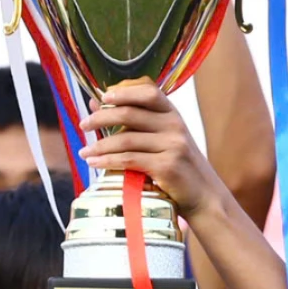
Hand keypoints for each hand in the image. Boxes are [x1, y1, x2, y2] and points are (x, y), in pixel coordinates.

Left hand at [81, 81, 223, 221]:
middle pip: (130, 114)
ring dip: (99, 145)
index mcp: (173, 115)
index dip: (124, 92)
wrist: (204, 196)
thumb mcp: (163, 140)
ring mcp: (173, 145)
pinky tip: (94, 163)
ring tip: (83, 152)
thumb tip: (96, 103)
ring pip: (126, 138)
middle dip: (101, 118)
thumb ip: (134, 122)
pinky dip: (107, 161)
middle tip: (83, 125)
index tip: (102, 98)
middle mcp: (175, 126)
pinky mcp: (167, 166)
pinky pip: (129, 159)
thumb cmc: (178, 167)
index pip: (148, 92)